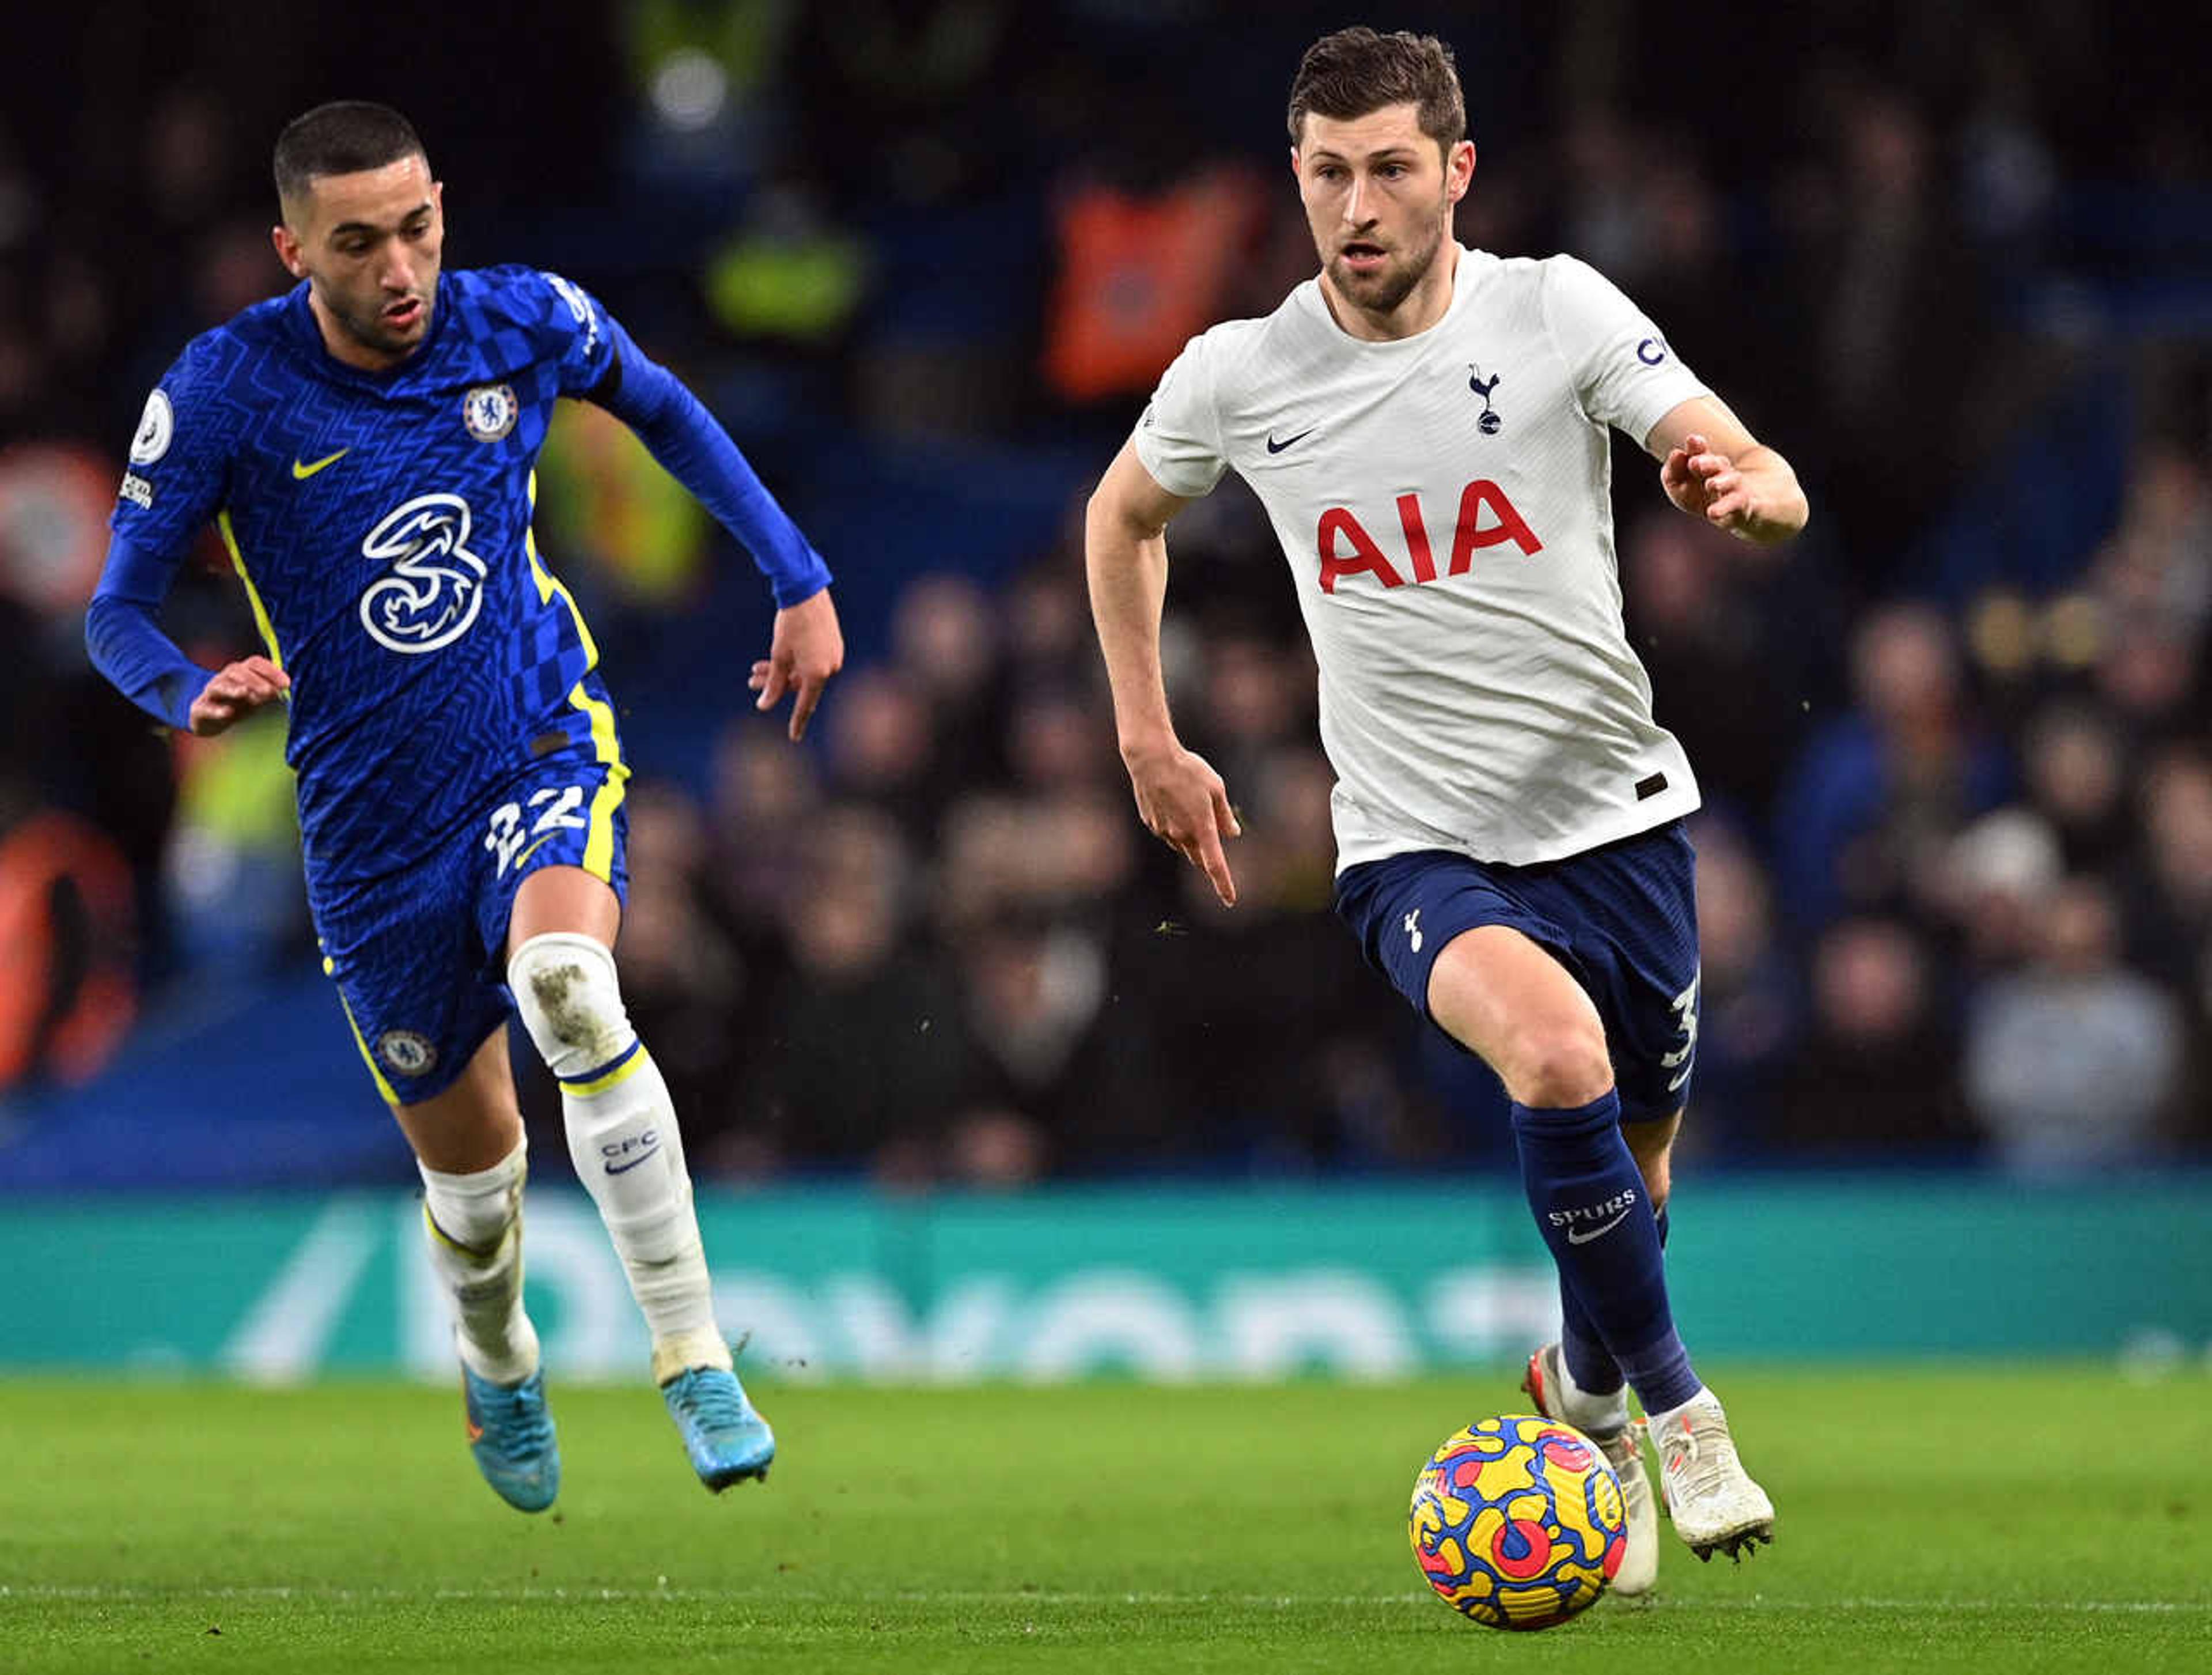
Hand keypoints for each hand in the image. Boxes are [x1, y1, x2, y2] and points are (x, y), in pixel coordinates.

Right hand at [187, 655, 288, 736]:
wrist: (208, 719)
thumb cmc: (238, 705)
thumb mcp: (256, 697)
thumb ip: (270, 692)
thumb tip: (285, 687)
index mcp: (241, 673)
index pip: (254, 663)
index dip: (271, 671)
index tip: (287, 684)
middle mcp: (224, 678)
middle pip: (237, 672)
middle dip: (254, 681)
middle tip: (270, 693)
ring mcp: (210, 693)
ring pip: (219, 686)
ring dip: (233, 690)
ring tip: (245, 693)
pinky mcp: (199, 709)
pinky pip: (206, 708)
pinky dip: (217, 710)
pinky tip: (228, 713)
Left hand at [749, 589, 844, 741]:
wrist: (807, 591)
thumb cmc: (791, 624)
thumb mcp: (778, 655)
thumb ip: (773, 684)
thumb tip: (764, 705)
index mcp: (818, 674)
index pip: (805, 705)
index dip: (797, 722)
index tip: (793, 738)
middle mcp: (830, 668)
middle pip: (800, 686)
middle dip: (775, 685)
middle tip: (751, 681)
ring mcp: (833, 656)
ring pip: (804, 673)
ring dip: (781, 672)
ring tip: (756, 668)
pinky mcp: (833, 645)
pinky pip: (813, 662)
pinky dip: (795, 663)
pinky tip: (775, 658)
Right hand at [1123, 737, 1241, 906]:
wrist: (1150, 758)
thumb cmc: (1187, 769)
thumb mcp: (1215, 787)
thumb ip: (1225, 815)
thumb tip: (1233, 834)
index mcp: (1202, 827)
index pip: (1215, 864)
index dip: (1223, 884)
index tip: (1229, 900)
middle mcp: (1182, 835)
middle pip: (1198, 858)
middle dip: (1207, 857)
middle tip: (1212, 837)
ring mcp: (1164, 831)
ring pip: (1182, 845)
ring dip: (1191, 838)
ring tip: (1189, 804)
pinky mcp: (1151, 823)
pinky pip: (1168, 832)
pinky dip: (1175, 825)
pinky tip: (1172, 801)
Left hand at [1661, 431, 1759, 534]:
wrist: (1735, 512)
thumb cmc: (1700, 497)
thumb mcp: (1679, 488)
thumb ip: (1672, 473)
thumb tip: (1677, 453)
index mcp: (1708, 464)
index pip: (1702, 453)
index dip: (1697, 447)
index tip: (1692, 440)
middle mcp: (1723, 473)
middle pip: (1718, 464)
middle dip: (1707, 462)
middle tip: (1695, 463)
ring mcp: (1735, 488)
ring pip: (1732, 481)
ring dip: (1721, 482)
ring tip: (1711, 484)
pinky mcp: (1742, 506)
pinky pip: (1735, 506)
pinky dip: (1724, 508)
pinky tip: (1711, 513)